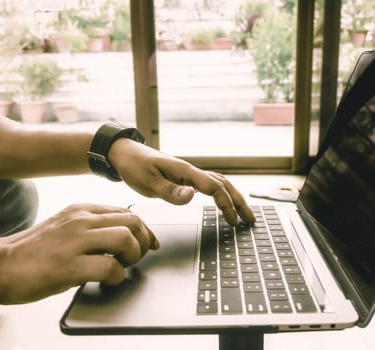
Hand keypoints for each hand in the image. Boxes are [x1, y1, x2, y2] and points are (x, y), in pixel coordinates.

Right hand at [0, 203, 157, 303]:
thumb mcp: (64, 227)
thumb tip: (122, 238)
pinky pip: (110, 267)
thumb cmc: (32, 252)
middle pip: (132, 222)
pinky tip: (109, 280)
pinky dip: (117, 276)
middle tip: (136, 258)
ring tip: (122, 266)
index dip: (144, 230)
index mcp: (80, 210)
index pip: (126, 213)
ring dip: (132, 256)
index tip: (149, 243)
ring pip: (125, 239)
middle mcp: (80, 220)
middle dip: (143, 242)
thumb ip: (91, 228)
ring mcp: (74, 241)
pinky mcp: (69, 265)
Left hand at [109, 139, 255, 225]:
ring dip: (234, 198)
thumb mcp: (148, 182)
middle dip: (239, 202)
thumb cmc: (134, 166)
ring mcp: (189, 174)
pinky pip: (210, 184)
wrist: (123, 153)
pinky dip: (222, 193)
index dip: (227, 204)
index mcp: (185, 171)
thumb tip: (192, 196)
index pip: (214, 187)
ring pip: (219, 183)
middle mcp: (191, 171)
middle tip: (250, 220)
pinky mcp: (184, 177)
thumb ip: (170, 191)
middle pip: (224, 184)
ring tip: (244, 214)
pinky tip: (224, 202)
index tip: (234, 220)